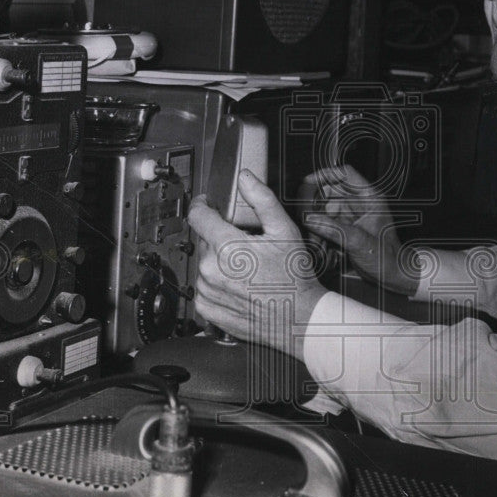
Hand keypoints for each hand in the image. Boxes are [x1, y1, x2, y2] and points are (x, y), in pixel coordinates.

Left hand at [186, 170, 327, 359]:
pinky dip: (215, 283)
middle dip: (220, 236)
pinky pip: (202, 288)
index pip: (198, 215)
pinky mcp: (208, 309)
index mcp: (226, 246)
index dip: (203, 204)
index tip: (209, 204)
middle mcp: (211, 270)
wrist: (299, 318)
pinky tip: (237, 284)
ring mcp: (207, 291)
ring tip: (245, 268)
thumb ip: (262, 199)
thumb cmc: (294, 278)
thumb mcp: (285, 230)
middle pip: (204, 239)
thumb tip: (246, 178)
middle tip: (245, 244)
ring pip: (203, 264)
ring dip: (217, 260)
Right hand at [300, 165, 419, 295]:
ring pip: (326, 209)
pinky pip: (327, 223)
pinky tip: (318, 243)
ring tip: (314, 237)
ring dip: (317, 221)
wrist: (393, 275)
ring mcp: (352, 216)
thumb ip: (333, 229)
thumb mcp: (358, 241)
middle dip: (316, 204)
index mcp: (370, 198)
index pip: (345, 174)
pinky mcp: (346, 228)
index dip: (325, 175)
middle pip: (331, 192)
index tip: (308, 182)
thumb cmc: (388, 257)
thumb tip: (309, 218)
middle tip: (305, 215)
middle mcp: (360, 204)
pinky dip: (320, 231)